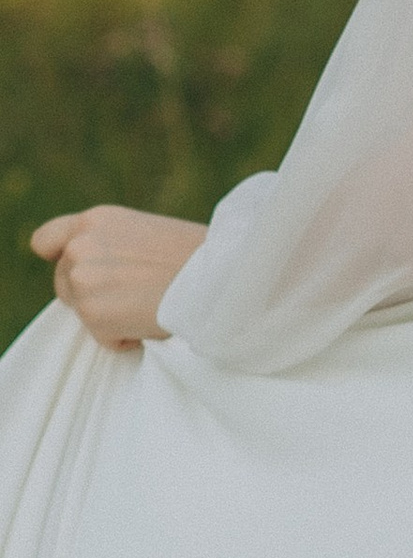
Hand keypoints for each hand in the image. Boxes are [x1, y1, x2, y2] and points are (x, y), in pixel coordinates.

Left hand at [31, 206, 208, 350]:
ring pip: (82, 311)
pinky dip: (125, 338)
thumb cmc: (195, 254)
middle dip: (91, 294)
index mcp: (95, 220)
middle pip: (63, 283)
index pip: (45, 241)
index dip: (58, 259)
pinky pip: (102, 337)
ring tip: (149, 303)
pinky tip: (152, 319)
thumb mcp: (143, 232)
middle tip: (135, 293)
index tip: (77, 271)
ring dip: (110, 316)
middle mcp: (80, 245)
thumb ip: (109, 245)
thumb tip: (89, 274)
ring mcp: (82, 279)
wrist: (221, 273)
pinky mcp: (92, 313)